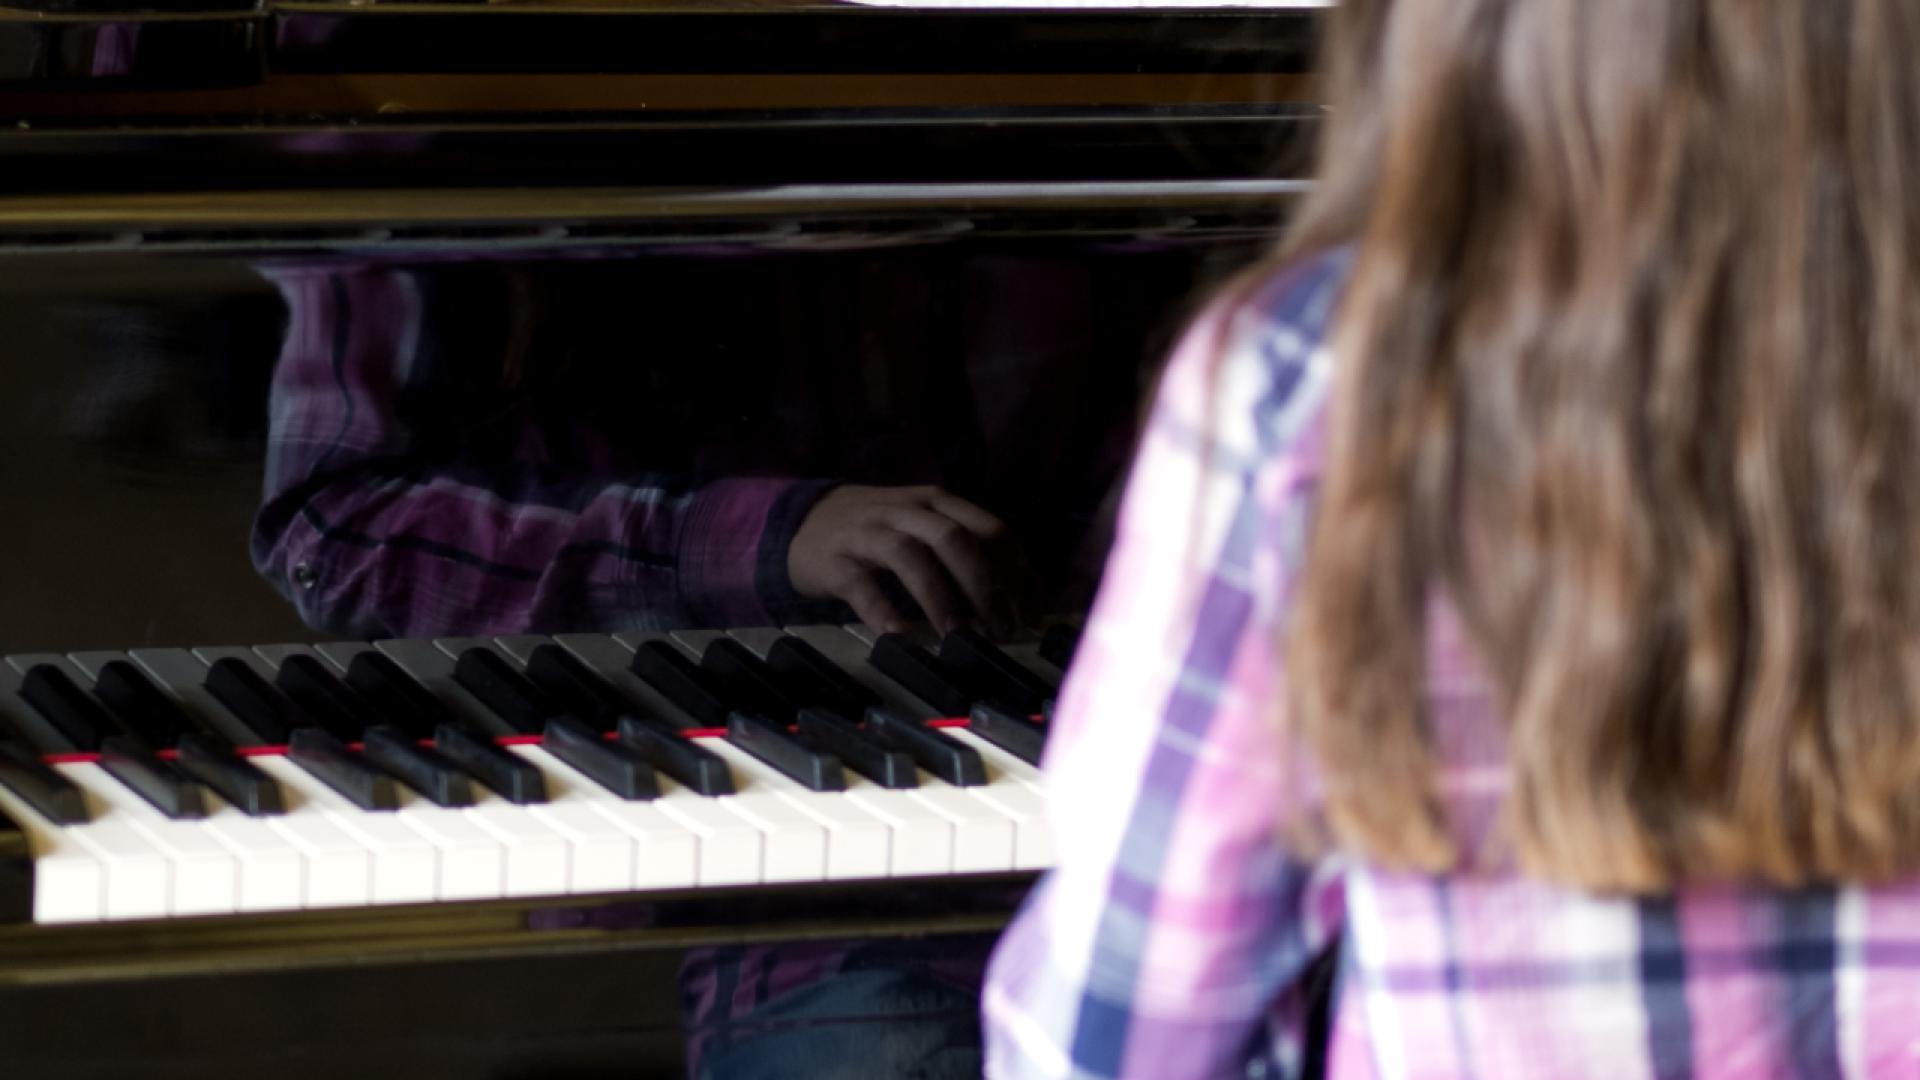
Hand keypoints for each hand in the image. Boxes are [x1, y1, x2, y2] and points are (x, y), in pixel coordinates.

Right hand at [788, 484, 1029, 636]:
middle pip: (955, 539)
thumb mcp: (926, 530)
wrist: (805, 522)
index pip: (991, 530)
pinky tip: (900, 634)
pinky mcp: (833, 559)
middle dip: (985, 587)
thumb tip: (1020, 601)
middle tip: (1002, 630)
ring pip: (910, 555)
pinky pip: (860, 583)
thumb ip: (967, 554)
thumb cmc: (881, 535)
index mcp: (939, 502)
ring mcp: (867, 531)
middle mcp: (906, 510)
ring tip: (958, 636)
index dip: (1018, 573)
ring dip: (940, 597)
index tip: (1031, 614)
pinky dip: (882, 609)